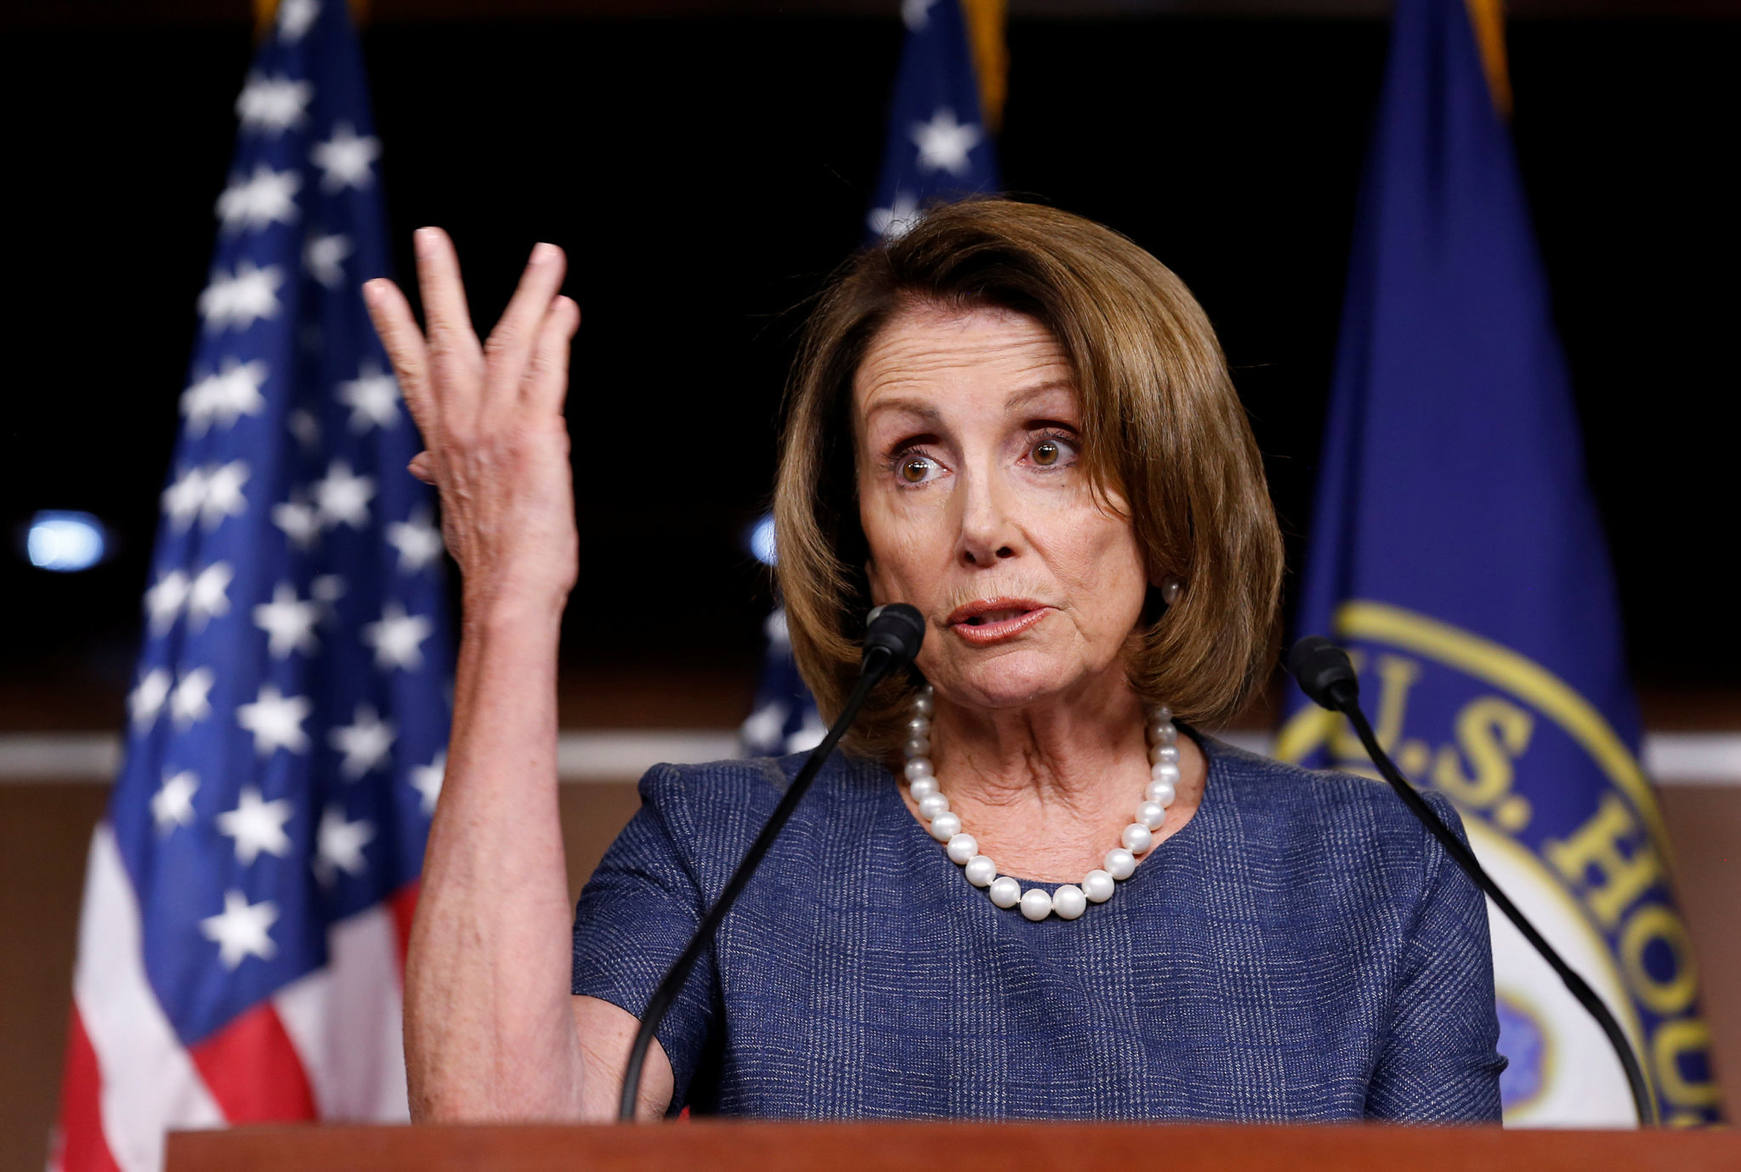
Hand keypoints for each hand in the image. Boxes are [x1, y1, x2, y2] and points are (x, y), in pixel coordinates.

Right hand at [364, 229, 581, 614]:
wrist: (505, 592)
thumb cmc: (490, 562)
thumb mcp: (456, 513)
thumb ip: (444, 476)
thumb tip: (424, 465)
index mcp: (440, 441)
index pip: (412, 373)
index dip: (396, 329)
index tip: (378, 288)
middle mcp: (460, 424)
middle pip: (445, 339)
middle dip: (438, 284)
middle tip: (429, 235)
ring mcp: (495, 425)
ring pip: (509, 341)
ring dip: (529, 292)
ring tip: (545, 252)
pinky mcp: (534, 434)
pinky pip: (546, 371)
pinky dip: (556, 336)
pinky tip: (566, 307)